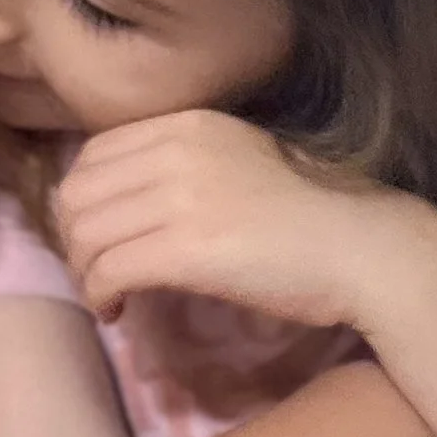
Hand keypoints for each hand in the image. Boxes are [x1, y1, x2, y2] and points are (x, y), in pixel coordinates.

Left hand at [55, 109, 430, 329]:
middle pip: (78, 193)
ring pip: (86, 235)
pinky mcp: (186, 249)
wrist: (362, 248)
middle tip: (96, 273)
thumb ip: (188, 166)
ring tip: (106, 297)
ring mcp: (180, 198)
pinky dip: (100, 295)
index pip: (94, 155)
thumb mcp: (242, 164)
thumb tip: (135, 201)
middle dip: (74, 241)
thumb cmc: (312, 216)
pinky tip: (117, 311)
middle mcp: (177, 151)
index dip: (82, 202)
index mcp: (189, 125)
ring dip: (84, 273)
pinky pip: (108, 270)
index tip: (97, 238)